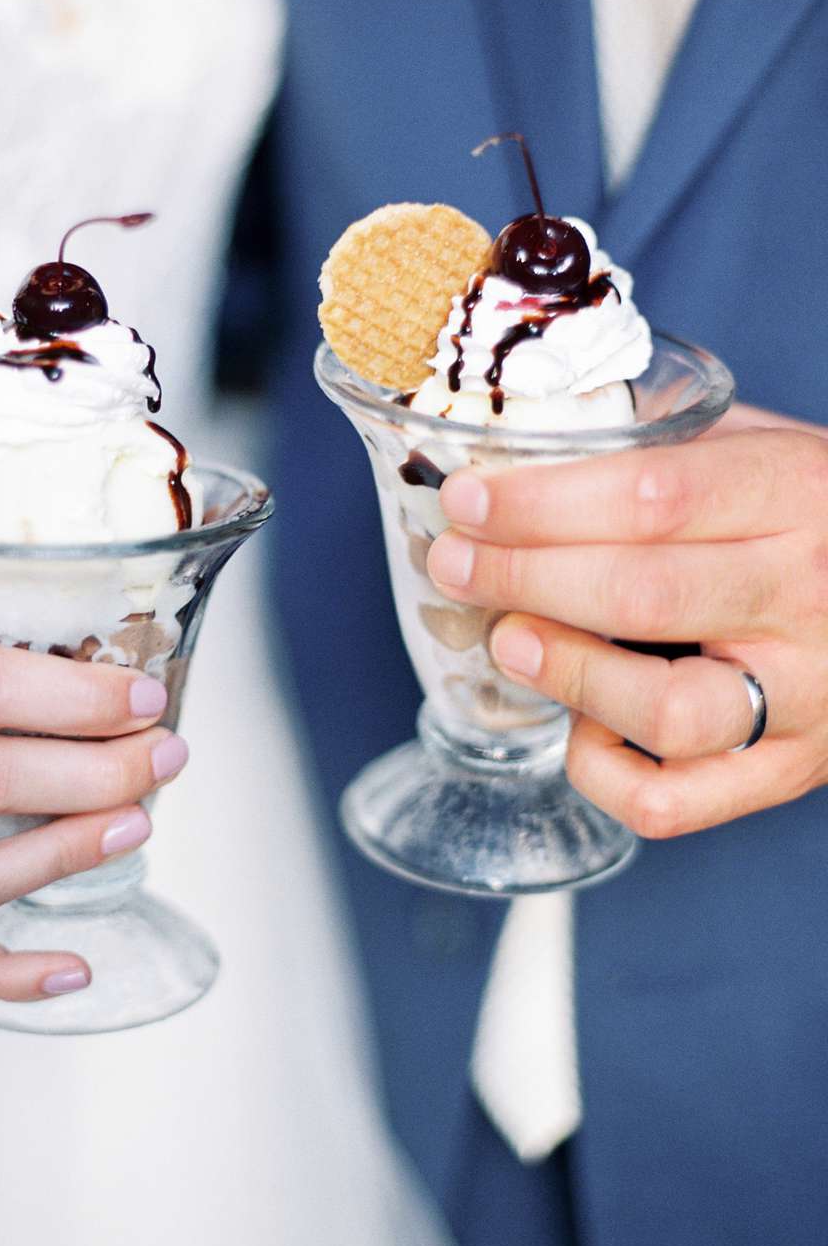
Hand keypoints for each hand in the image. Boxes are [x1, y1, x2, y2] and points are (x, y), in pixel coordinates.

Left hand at [426, 424, 827, 838]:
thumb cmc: (813, 513)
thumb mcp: (760, 446)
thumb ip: (660, 443)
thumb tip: (515, 443)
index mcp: (796, 493)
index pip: (654, 496)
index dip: (543, 502)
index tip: (467, 499)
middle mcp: (807, 596)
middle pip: (642, 595)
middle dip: (521, 578)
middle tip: (454, 563)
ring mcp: (806, 696)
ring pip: (667, 711)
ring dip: (565, 674)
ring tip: (507, 639)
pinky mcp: (788, 770)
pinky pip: (675, 802)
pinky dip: (603, 772)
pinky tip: (580, 725)